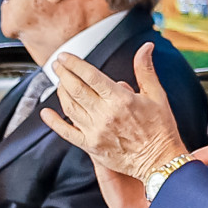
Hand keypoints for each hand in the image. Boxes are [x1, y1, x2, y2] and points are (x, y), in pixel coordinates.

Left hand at [41, 44, 185, 181]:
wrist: (160, 160)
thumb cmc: (161, 129)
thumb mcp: (157, 95)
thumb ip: (145, 69)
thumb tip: (145, 47)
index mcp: (121, 100)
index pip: (91, 76)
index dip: (74, 64)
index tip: (65, 57)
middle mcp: (105, 115)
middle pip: (76, 89)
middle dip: (63, 74)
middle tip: (57, 65)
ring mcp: (95, 131)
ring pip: (70, 107)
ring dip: (61, 92)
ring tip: (59, 82)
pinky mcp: (91, 146)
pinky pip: (66, 132)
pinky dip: (54, 122)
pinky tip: (46, 113)